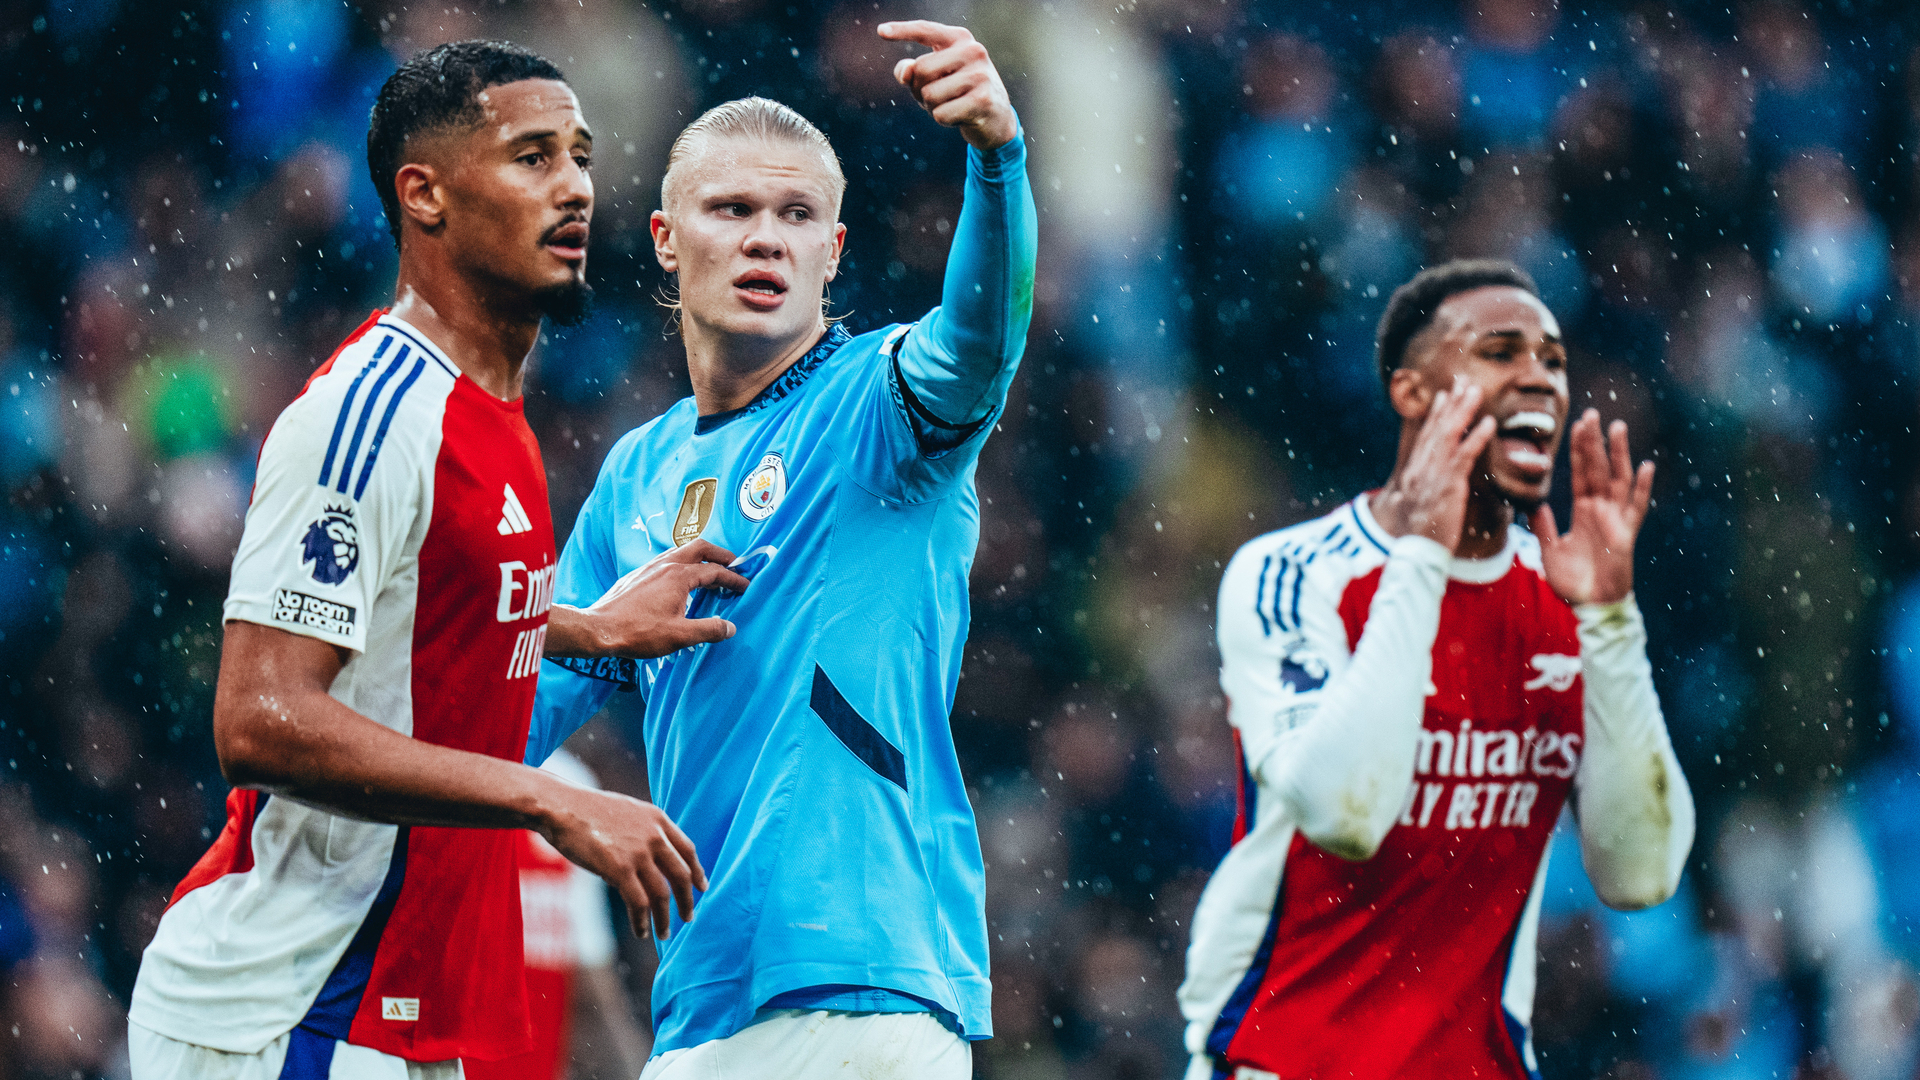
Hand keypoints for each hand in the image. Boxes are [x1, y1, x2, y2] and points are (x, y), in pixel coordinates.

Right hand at [541, 782, 706, 937]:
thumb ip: (645, 830)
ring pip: (662, 894)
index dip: (696, 871)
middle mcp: (654, 836)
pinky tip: (641, 931)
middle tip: (689, 917)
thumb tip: (652, 856)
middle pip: (681, 875)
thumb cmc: (587, 811)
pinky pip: (639, 903)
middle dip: (687, 900)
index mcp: (658, 819)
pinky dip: (642, 921)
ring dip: (665, 918)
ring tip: (664, 933)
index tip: (701, 887)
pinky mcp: (620, 869)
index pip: (687, 850)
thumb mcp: (627, 812)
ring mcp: (638, 853)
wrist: (561, 807)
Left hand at [546, 540, 749, 658]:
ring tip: (709, 569)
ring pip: (680, 551)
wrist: (598, 630)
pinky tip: (680, 580)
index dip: (734, 579)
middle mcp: (665, 565)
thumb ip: (709, 629)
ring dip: (699, 557)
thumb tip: (730, 627)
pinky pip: (666, 560)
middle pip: (699, 548)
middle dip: (720, 554)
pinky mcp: (637, 575)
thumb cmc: (637, 632)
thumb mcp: (679, 636)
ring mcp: (649, 568)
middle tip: (734, 564)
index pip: (715, 572)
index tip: (746, 586)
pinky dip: (682, 563)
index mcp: (679, 576)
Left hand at [879, 20, 1017, 150]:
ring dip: (932, 107)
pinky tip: (960, 116)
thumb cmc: (959, 93)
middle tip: (937, 97)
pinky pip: (941, 114)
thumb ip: (914, 71)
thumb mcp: (935, 78)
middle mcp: (973, 51)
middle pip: (921, 69)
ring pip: (929, 95)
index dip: (902, 31)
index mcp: (960, 39)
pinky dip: (944, 120)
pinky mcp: (982, 100)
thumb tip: (903, 72)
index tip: (880, 31)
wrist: (996, 118)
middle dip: (919, 89)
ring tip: (951, 105)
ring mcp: (980, 75)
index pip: (927, 30)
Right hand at [1372, 381, 1495, 551]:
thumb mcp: (1415, 507)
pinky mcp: (1447, 486)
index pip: (1425, 437)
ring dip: (1462, 411)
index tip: (1445, 395)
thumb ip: (1422, 489)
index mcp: (1413, 473)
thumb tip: (1423, 481)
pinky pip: (1463, 457)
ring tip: (1475, 391)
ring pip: (1448, 436)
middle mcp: (1420, 469)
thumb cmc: (1418, 535)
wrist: (1415, 553)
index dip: (1436, 414)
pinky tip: (1488, 423)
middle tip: (1463, 382)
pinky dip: (1475, 437)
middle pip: (1436, 429)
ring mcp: (1432, 476)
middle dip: (1450, 404)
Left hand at [1531, 409, 1652, 604]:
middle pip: (1598, 469)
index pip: (1581, 474)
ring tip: (1617, 427)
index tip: (1577, 425)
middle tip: (1591, 413)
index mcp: (1583, 512)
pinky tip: (1646, 467)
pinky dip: (1641, 488)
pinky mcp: (1626, 534)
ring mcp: (1615, 519)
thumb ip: (1542, 526)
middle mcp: (1601, 510)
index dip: (1579, 451)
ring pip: (1618, 479)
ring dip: (1618, 454)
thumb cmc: (1574, 581)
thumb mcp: (1550, 550)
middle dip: (1594, 442)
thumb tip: (1532, 503)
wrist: (1591, 606)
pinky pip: (1636, 508)